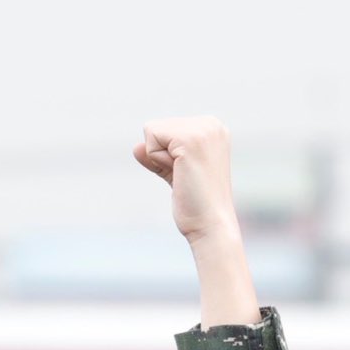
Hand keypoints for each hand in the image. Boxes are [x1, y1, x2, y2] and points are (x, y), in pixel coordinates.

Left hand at [133, 117, 239, 244]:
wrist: (211, 225)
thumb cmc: (196, 205)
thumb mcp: (176, 174)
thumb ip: (159, 158)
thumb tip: (136, 147)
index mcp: (213, 128)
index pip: (166, 128)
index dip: (168, 155)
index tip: (189, 174)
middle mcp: (211, 124)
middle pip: (157, 127)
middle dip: (162, 156)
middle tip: (186, 178)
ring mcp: (203, 129)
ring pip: (152, 132)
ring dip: (160, 159)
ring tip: (184, 176)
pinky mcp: (190, 139)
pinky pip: (151, 139)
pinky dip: (157, 161)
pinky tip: (180, 174)